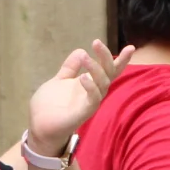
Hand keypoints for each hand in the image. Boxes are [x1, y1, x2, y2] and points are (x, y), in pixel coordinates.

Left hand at [25, 40, 133, 154]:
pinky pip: (93, 100)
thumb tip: (81, 50)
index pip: (109, 70)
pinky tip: (83, 77)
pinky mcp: (83, 113)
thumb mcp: (60, 80)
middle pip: (108, 73)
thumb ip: (70, 67)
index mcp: (90, 84)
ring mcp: (89, 103)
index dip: (121, 60)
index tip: (131, 47)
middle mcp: (93, 93)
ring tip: (85, 57)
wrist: (38, 126)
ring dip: (95, 68)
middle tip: (96, 42)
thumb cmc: (50, 105)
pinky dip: (90, 87)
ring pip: (102, 84)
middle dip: (105, 57)